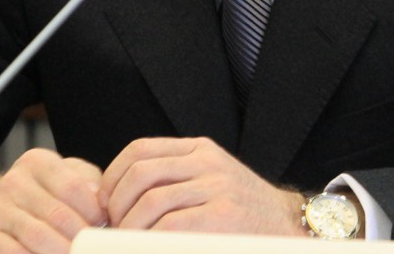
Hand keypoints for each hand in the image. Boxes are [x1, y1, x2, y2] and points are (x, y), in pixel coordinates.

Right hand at [0, 149, 105, 253]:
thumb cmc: (41, 193)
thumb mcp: (66, 174)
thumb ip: (88, 181)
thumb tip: (100, 199)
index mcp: (37, 162)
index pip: (73, 187)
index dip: (93, 211)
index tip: (103, 224)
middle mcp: (14, 182)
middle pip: (58, 215)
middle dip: (81, 236)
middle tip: (93, 246)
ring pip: (39, 237)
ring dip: (64, 250)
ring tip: (77, 253)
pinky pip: (16, 253)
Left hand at [100, 136, 303, 235]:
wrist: (288, 229)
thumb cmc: (243, 214)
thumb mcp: (210, 183)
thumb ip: (174, 181)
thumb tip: (116, 202)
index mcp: (199, 151)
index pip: (140, 150)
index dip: (112, 176)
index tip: (104, 204)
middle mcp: (207, 163)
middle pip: (140, 173)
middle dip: (116, 204)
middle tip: (114, 228)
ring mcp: (217, 187)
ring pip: (151, 200)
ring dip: (129, 227)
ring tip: (128, 242)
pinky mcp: (223, 215)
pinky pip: (170, 225)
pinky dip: (149, 240)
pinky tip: (147, 248)